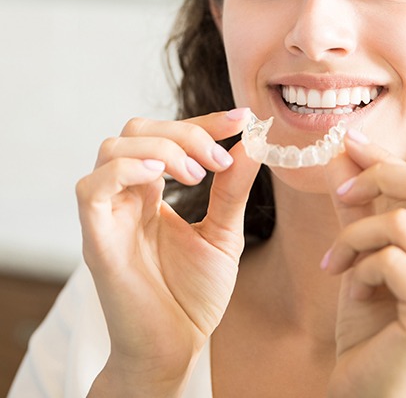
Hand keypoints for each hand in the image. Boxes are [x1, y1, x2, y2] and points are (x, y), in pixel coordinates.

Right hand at [76, 109, 259, 394]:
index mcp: (152, 192)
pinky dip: (126, 169)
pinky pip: (92, 187)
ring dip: (162, 149)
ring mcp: (108, 215)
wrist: (176, 348)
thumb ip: (232, 189)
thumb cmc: (193, 294)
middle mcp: (126, 196)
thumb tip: (251, 143)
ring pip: (113, 147)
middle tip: (218, 159)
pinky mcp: (96, 239)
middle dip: (184, 131)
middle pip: (137, 129)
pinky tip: (161, 179)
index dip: (203, 120)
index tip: (242, 118)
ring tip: (196, 175)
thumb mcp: (223, 233)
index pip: (167, 134)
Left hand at [323, 132, 405, 397]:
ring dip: (355, 236)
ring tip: (338, 264)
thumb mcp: (366, 253)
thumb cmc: (374, 325)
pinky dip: (359, 268)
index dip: (389, 158)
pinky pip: (390, 259)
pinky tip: (352, 292)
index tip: (349, 142)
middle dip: (379, 177)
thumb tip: (342, 153)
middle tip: (341, 194)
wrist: (371, 392)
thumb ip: (360, 205)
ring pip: (401, 222)